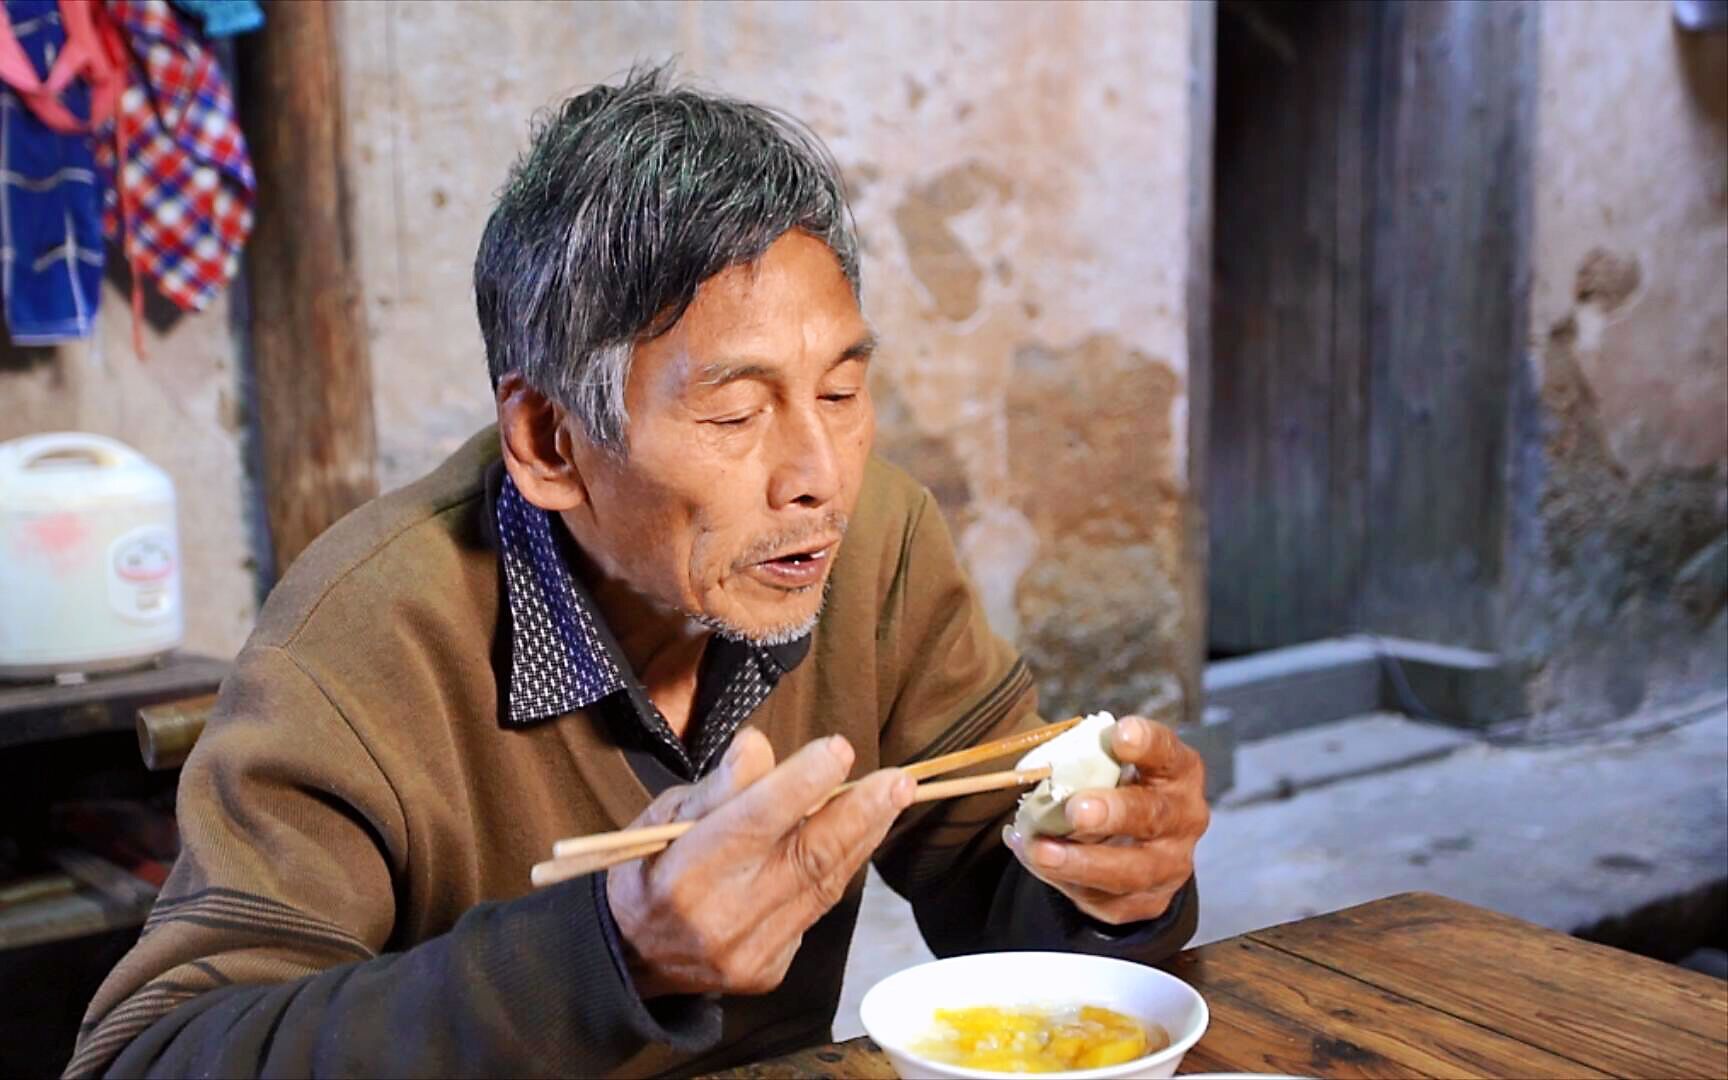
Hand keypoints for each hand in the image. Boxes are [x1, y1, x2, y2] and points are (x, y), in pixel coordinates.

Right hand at [606, 727, 913, 996]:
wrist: (630, 959)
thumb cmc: (649, 869)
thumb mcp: (663, 817)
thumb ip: (717, 787)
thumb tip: (759, 744)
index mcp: (685, 873)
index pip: (754, 822)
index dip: (801, 784)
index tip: (839, 748)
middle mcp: (721, 918)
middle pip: (807, 859)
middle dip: (860, 813)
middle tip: (900, 779)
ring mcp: (750, 951)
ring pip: (823, 885)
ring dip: (863, 836)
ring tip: (892, 797)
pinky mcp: (770, 969)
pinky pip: (815, 910)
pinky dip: (839, 868)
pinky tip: (857, 836)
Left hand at [1004, 716, 1208, 924]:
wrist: (1141, 843)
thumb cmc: (1119, 787)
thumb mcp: (1113, 764)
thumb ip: (1089, 760)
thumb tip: (1041, 766)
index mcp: (1178, 772)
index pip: (1168, 753)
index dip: (1146, 743)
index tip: (1120, 734)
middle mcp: (1183, 818)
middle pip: (1153, 816)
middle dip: (1113, 813)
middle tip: (1076, 810)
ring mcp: (1170, 865)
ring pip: (1132, 871)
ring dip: (1083, 862)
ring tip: (1041, 850)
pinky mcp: (1149, 902)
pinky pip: (1108, 900)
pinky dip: (1068, 882)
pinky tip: (1039, 862)